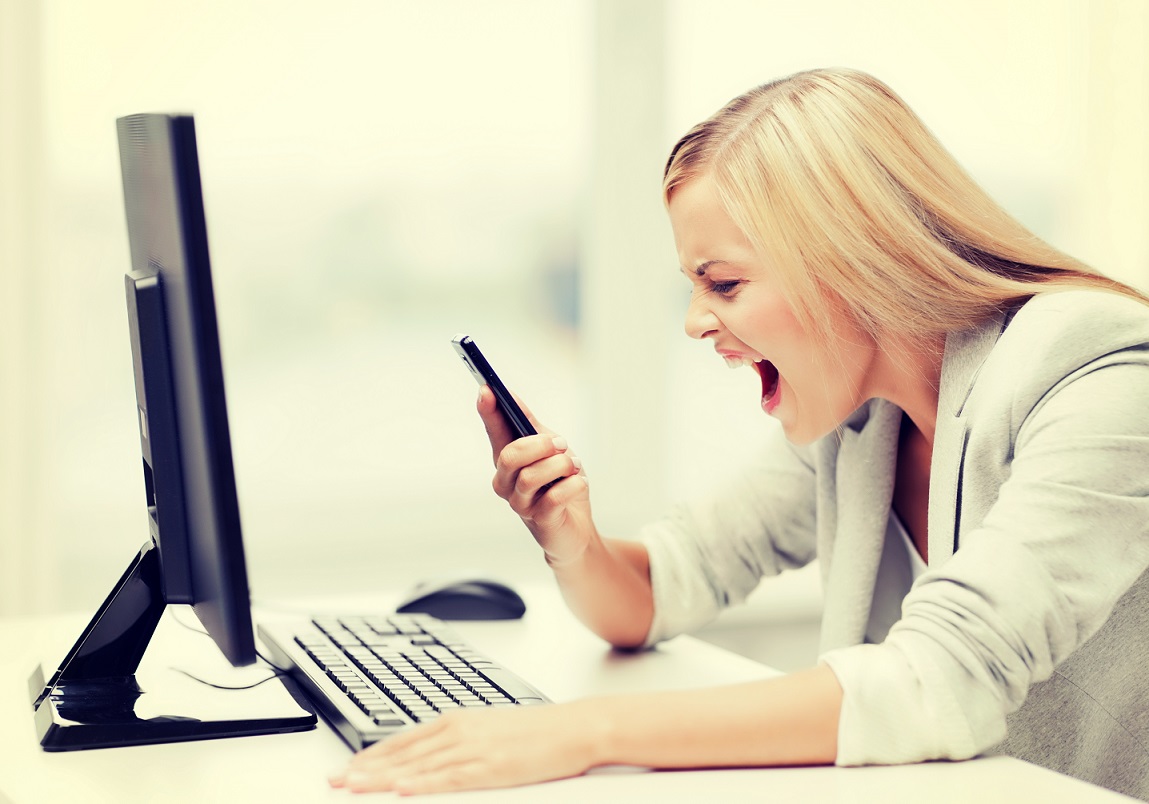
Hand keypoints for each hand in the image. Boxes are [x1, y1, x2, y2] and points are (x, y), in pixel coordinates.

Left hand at [329, 703, 598, 794]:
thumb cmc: (538, 731)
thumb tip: (432, 755)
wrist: (574, 726)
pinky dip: (421, 784)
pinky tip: (400, 790)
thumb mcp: (491, 729)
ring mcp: (473, 749)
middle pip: (402, 754)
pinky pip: (447, 779)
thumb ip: (459, 740)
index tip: (348, 767)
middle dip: (365, 768)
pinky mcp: (489, 768)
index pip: (403, 740)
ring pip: (416, 767)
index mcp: (458, 720)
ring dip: (381, 778)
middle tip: (335, 780)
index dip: (372, 756)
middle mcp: (459, 731)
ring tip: (353, 787)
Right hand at [477, 388, 594, 566]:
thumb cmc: (560, 486)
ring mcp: (520, 503)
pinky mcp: (540, 521)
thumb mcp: (550, 450)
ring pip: (531, 476)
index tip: (486, 389)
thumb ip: (530, 426)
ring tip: (573, 467)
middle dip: (540, 444)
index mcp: (507, 460)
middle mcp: (506, 482)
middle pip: (510, 455)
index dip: (488, 411)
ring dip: (560, 466)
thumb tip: (510, 396)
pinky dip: (572, 485)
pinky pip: (554, 496)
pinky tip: (578, 484)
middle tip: (561, 444)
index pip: (493, 431)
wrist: (576, 531)